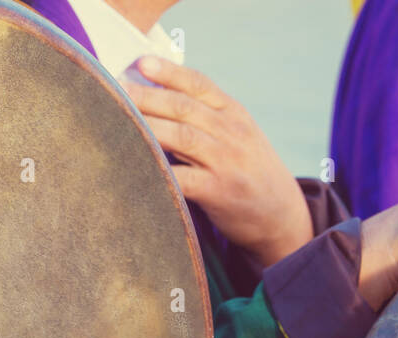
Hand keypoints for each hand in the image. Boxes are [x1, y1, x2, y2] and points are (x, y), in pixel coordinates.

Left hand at [121, 55, 311, 266]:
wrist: (282, 214)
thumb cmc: (248, 172)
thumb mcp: (238, 135)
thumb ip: (208, 117)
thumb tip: (159, 99)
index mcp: (233, 113)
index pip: (198, 84)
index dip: (169, 72)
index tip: (141, 63)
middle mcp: (231, 132)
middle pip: (183, 107)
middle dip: (147, 96)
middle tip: (116, 89)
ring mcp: (225, 162)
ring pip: (181, 137)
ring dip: (148, 126)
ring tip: (120, 119)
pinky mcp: (219, 192)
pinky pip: (184, 179)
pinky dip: (160, 173)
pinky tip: (137, 168)